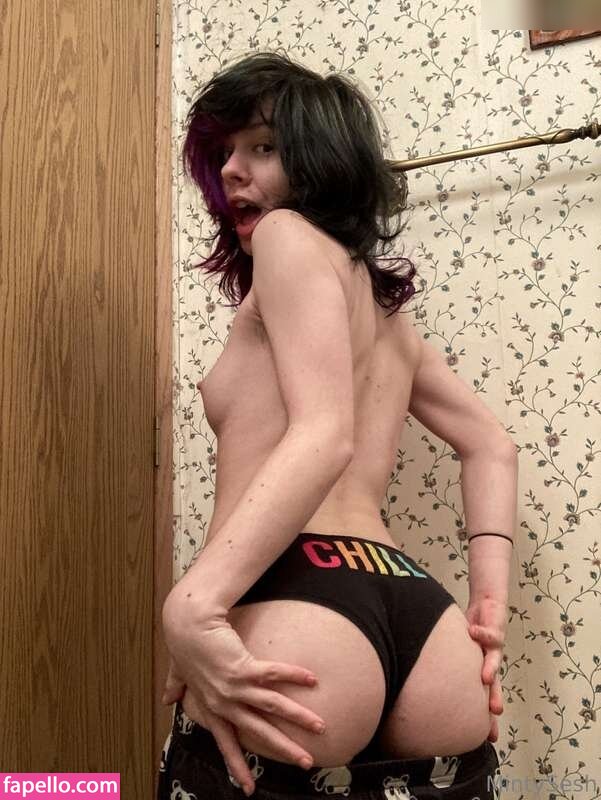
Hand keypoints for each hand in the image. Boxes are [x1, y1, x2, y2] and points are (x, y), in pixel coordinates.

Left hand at [161, 591, 325, 794]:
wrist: (187, 622)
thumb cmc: (184, 643)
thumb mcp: (178, 671)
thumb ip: (175, 685)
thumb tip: (166, 699)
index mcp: (210, 705)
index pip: (225, 742)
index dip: (237, 765)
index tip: (248, 788)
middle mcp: (224, 702)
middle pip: (259, 731)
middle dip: (284, 748)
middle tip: (305, 762)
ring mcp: (234, 686)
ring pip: (272, 707)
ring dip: (298, 717)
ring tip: (319, 725)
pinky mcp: (243, 667)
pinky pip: (274, 674)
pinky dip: (293, 675)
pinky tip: (312, 679)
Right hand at [465, 597, 505, 733]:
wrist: (488, 603)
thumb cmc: (472, 628)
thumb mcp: (462, 649)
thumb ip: (452, 664)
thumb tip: (427, 679)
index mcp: (481, 669)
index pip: (483, 695)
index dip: (486, 715)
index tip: (488, 737)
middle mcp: (490, 661)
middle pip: (495, 684)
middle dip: (493, 698)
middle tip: (494, 713)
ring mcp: (493, 647)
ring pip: (494, 660)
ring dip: (490, 669)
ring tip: (485, 679)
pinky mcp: (495, 629)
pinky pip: (488, 633)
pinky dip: (480, 634)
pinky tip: (471, 632)